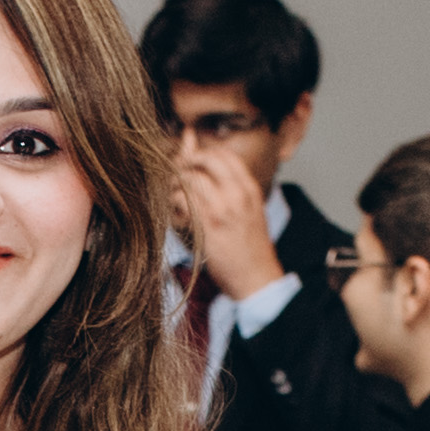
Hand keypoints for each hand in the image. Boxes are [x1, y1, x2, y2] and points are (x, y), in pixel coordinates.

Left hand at [167, 138, 279, 294]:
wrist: (256, 277)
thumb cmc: (250, 246)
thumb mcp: (251, 209)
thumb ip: (233, 186)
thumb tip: (215, 169)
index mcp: (250, 188)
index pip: (224, 154)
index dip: (204, 153)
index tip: (193, 162)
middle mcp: (237, 194)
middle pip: (205, 160)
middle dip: (186, 162)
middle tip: (179, 174)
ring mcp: (221, 209)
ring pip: (189, 179)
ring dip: (176, 185)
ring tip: (176, 196)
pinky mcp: (205, 226)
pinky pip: (181, 201)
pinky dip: (173, 204)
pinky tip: (177, 214)